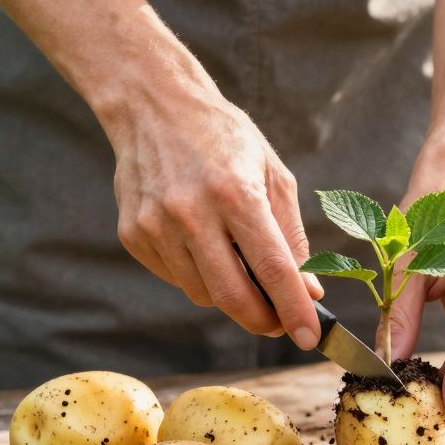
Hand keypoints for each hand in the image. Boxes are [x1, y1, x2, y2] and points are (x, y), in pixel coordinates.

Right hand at [107, 81, 322, 348]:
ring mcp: (156, 227)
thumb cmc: (223, 136)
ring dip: (230, 296)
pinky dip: (198, 276)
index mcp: (235, 192)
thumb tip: (308, 291)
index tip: (310, 339)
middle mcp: (191, 213)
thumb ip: (292, 235)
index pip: (272, 269)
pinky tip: (204, 247)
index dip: (295, 311)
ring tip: (241, 267)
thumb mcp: (272, 172)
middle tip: (281, 324)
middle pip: (233, 296)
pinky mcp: (134, 236)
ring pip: (203, 294)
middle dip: (264, 321)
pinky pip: (176, 279)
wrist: (152, 105)